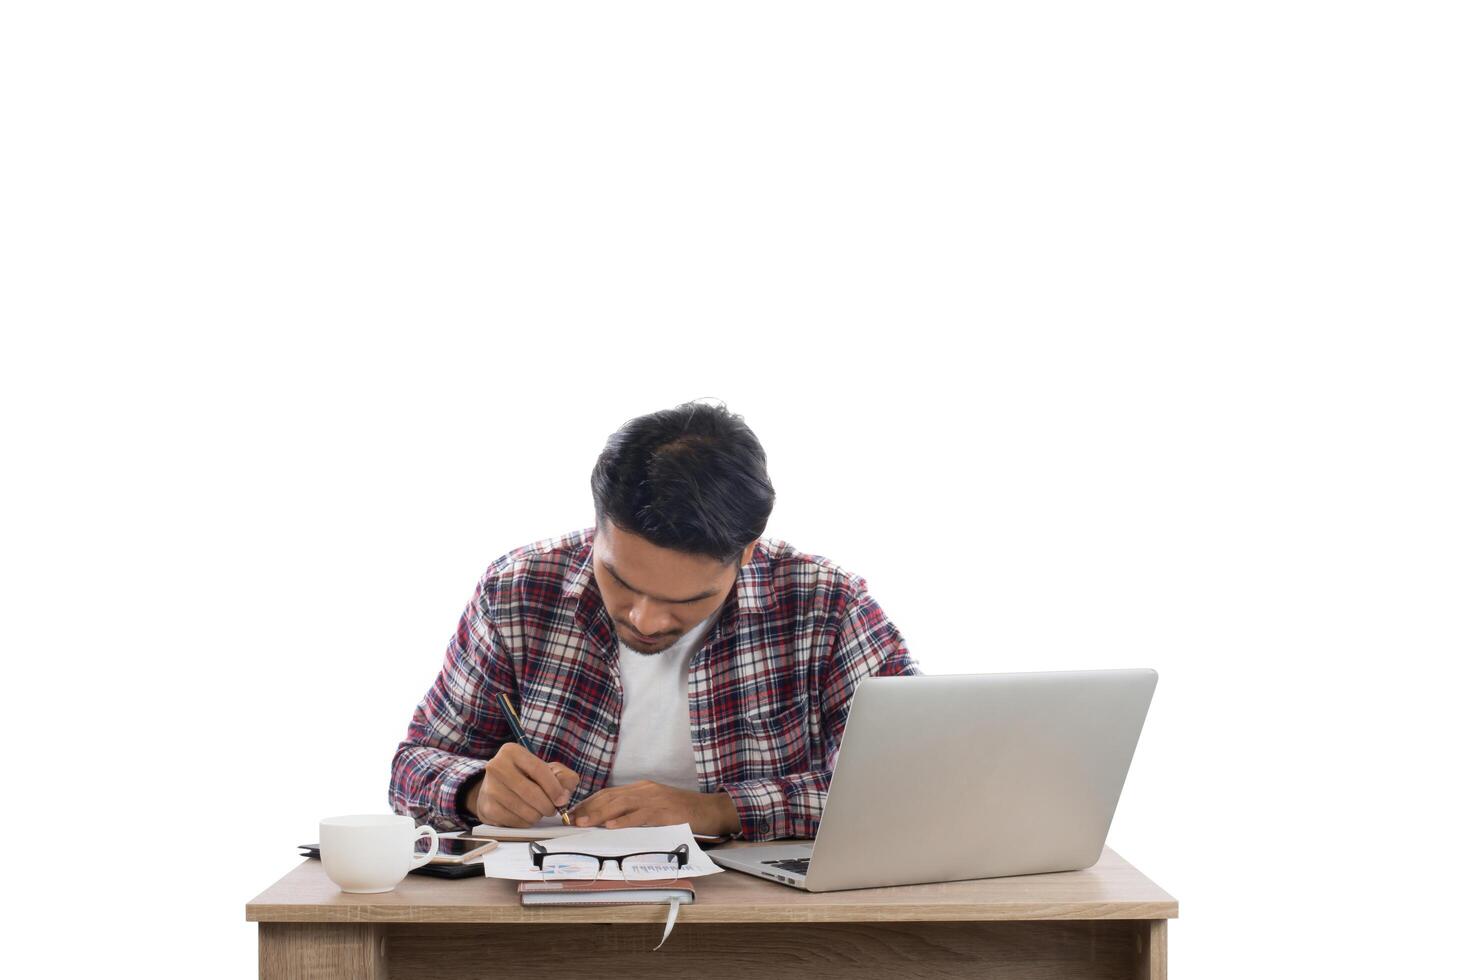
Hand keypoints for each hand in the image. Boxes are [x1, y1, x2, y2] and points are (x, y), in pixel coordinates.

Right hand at [468, 742, 579, 826]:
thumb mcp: (547, 770)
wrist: (497, 788)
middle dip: (547, 805)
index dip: (553, 787)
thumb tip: (563, 796)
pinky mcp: (487, 808)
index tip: (562, 800)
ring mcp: (490, 788)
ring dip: (538, 815)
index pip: (538, 770)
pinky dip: (526, 822)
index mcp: (512, 751)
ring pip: (523, 809)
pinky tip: (526, 815)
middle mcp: (496, 766)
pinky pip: (514, 821)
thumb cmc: (527, 777)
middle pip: (530, 792)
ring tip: (539, 810)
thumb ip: (564, 778)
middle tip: (552, 809)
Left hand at [570, 780, 739, 836]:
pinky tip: (611, 826)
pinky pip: (641, 816)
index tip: (574, 813)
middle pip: (611, 797)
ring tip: (584, 823)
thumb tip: (609, 822)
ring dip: (599, 815)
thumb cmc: (682, 812)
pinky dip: (624, 821)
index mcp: (641, 789)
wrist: (710, 810)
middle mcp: (645, 790)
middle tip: (571, 820)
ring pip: (621, 805)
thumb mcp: (655, 807)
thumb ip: (635, 811)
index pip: (609, 793)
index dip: (589, 802)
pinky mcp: (665, 812)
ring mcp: (655, 799)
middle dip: (589, 809)